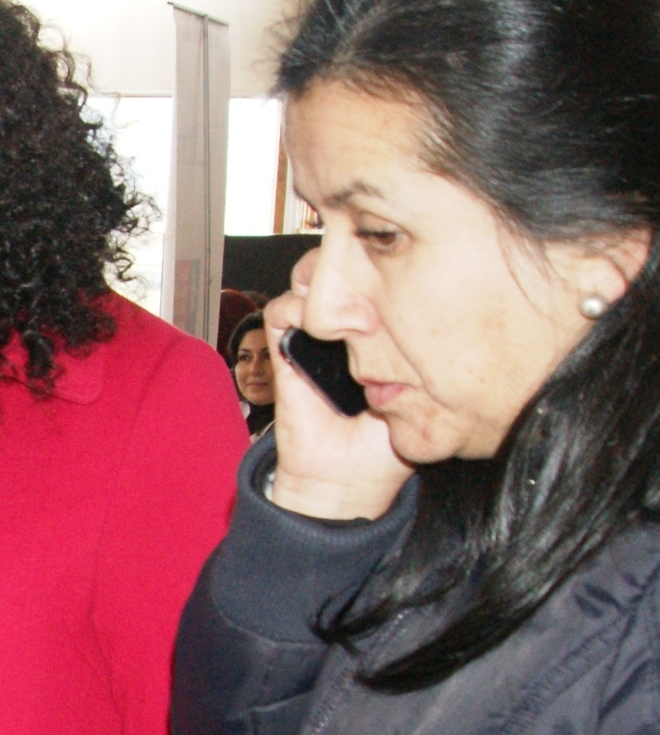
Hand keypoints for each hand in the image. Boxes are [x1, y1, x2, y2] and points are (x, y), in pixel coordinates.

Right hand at [264, 269, 411, 522]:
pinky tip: (326, 332)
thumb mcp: (426, 385)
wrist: (349, 476)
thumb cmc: (389, 440)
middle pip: (345, 259)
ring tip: (355, 310)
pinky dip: (297, 309)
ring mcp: (314, 335)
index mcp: (380, 327)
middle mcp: (346, 325)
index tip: (409, 268)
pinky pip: (281, 310)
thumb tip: (454, 299)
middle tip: (380, 280)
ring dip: (329, 281)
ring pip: (311, 274)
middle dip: (359, 259)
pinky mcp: (285, 352)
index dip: (386, 258)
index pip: (378, 268)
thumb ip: (432, 347)